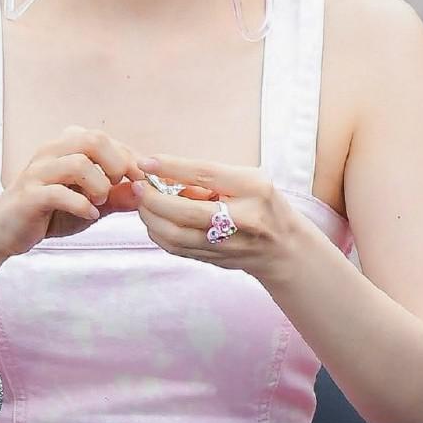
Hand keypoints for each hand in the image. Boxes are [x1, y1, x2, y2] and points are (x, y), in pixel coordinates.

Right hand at [0, 126, 147, 259]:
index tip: (141, 181)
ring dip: (99, 186)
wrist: (4, 230)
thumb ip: (115, 197)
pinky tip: (89, 215)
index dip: (130, 159)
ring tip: (100, 203)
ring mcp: (38, 171)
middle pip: (94, 140)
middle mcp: (52, 151)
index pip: (107, 140)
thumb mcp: (90, 204)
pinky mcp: (29, 194)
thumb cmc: (50, 213)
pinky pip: (60, 193)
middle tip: (117, 188)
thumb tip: (144, 192)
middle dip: (116, 165)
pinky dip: (82, 206)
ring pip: (79, 163)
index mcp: (66, 146)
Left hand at [132, 153, 296, 278]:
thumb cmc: (262, 203)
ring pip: (177, 235)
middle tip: (138, 185)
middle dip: (154, 198)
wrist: (284, 248)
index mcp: (253, 188)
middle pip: (186, 211)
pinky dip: (158, 233)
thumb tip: (164, 171)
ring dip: (151, 217)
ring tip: (142, 201)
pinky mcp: (215, 260)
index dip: (172, 167)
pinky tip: (153, 219)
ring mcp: (228, 244)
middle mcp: (242, 218)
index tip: (146, 162)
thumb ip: (209, 176)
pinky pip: (176, 249)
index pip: (206, 174)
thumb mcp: (246, 178)